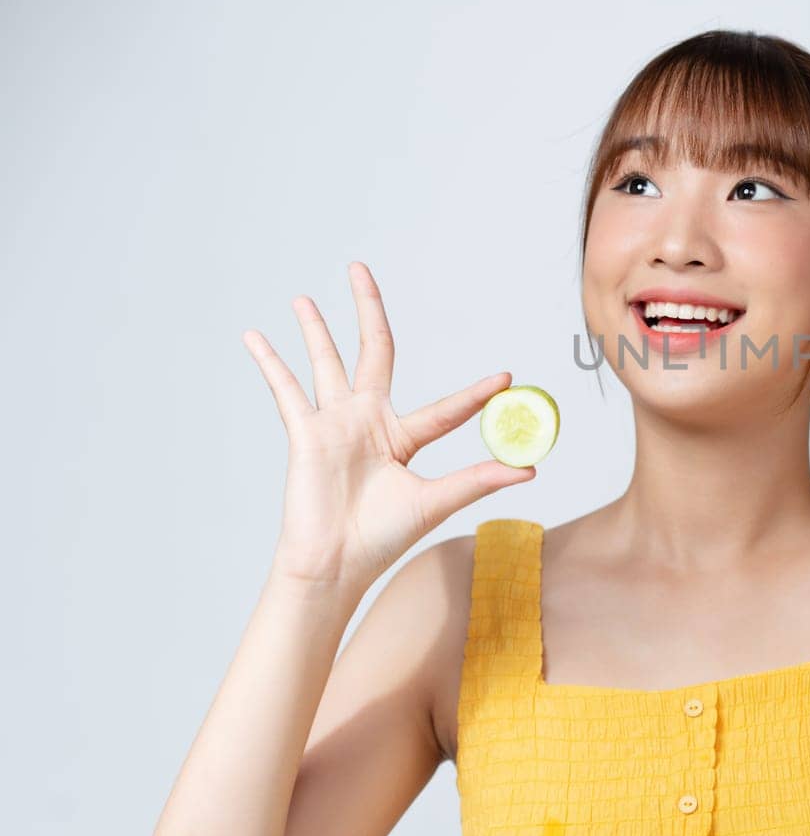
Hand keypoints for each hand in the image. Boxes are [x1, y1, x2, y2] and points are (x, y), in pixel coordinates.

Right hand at [242, 261, 535, 595]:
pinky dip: (269, 362)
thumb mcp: (435, 502)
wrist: (334, 566)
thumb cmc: (381, 539)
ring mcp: (334, 424)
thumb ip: (477, 480)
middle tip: (360, 270)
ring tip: (303, 297)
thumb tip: (530, 471)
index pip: (446, 408)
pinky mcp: (305, 433)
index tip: (506, 377)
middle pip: (371, 351)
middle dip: (367, 310)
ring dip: (313, 329)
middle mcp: (368, 421)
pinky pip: (285, 389)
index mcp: (403, 438)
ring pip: (324, 363)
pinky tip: (253, 335)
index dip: (476, 396)